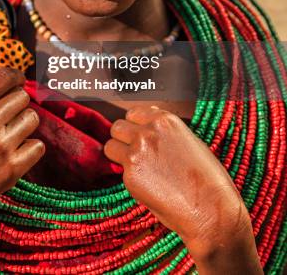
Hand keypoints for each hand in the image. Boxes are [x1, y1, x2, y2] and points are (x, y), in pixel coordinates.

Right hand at [0, 66, 44, 236]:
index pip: (4, 76)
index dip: (15, 76)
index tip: (17, 80)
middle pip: (22, 96)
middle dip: (16, 102)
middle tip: (6, 115)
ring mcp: (1, 147)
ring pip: (33, 118)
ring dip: (23, 123)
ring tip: (8, 134)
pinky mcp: (12, 169)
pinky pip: (38, 146)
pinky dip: (29, 148)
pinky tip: (13, 153)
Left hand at [104, 105, 252, 253]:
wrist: (211, 208)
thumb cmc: (207, 178)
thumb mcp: (190, 141)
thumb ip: (166, 132)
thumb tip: (150, 128)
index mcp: (165, 120)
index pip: (133, 113)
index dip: (135, 126)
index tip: (139, 135)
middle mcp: (148, 132)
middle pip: (118, 127)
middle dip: (123, 138)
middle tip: (134, 152)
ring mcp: (136, 152)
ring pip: (110, 146)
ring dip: (119, 155)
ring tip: (136, 168)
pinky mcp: (130, 175)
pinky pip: (120, 171)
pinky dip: (129, 178)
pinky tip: (147, 185)